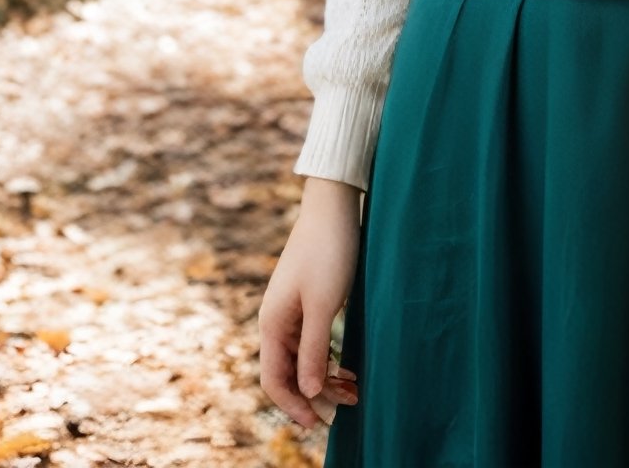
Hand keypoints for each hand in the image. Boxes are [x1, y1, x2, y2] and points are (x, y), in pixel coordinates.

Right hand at [258, 177, 363, 428]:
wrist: (334, 204)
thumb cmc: (328, 251)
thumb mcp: (323, 304)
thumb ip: (312, 350)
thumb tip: (308, 393)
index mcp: (272, 323)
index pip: (274, 379)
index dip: (292, 406)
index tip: (318, 424)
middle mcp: (277, 320)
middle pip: (289, 372)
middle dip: (314, 395)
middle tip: (345, 412)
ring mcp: (293, 310)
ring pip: (304, 358)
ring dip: (326, 378)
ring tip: (356, 393)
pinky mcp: (310, 301)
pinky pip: (314, 341)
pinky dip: (330, 358)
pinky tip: (350, 368)